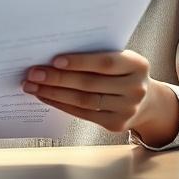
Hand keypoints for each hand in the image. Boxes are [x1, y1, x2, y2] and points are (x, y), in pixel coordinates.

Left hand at [21, 50, 178, 143]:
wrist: (147, 100)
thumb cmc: (122, 71)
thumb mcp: (119, 58)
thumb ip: (96, 53)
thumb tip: (52, 54)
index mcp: (137, 65)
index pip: (105, 63)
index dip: (79, 62)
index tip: (54, 60)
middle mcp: (135, 88)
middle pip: (90, 83)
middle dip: (57, 78)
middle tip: (33, 73)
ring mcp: (127, 109)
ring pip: (83, 100)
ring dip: (53, 93)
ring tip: (32, 86)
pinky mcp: (116, 124)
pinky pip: (83, 113)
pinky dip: (61, 104)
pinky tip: (45, 96)